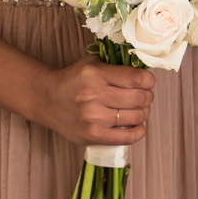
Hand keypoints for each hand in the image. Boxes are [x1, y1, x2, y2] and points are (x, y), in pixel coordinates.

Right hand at [34, 58, 153, 146]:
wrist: (48, 100)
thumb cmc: (76, 80)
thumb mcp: (94, 62)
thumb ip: (118, 61)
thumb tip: (147, 65)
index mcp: (95, 74)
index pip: (139, 78)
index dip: (149, 80)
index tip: (146, 82)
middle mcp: (93, 96)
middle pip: (141, 98)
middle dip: (147, 96)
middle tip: (142, 96)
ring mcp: (92, 118)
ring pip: (138, 117)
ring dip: (144, 113)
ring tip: (136, 109)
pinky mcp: (92, 136)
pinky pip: (128, 137)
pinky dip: (139, 131)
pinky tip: (136, 124)